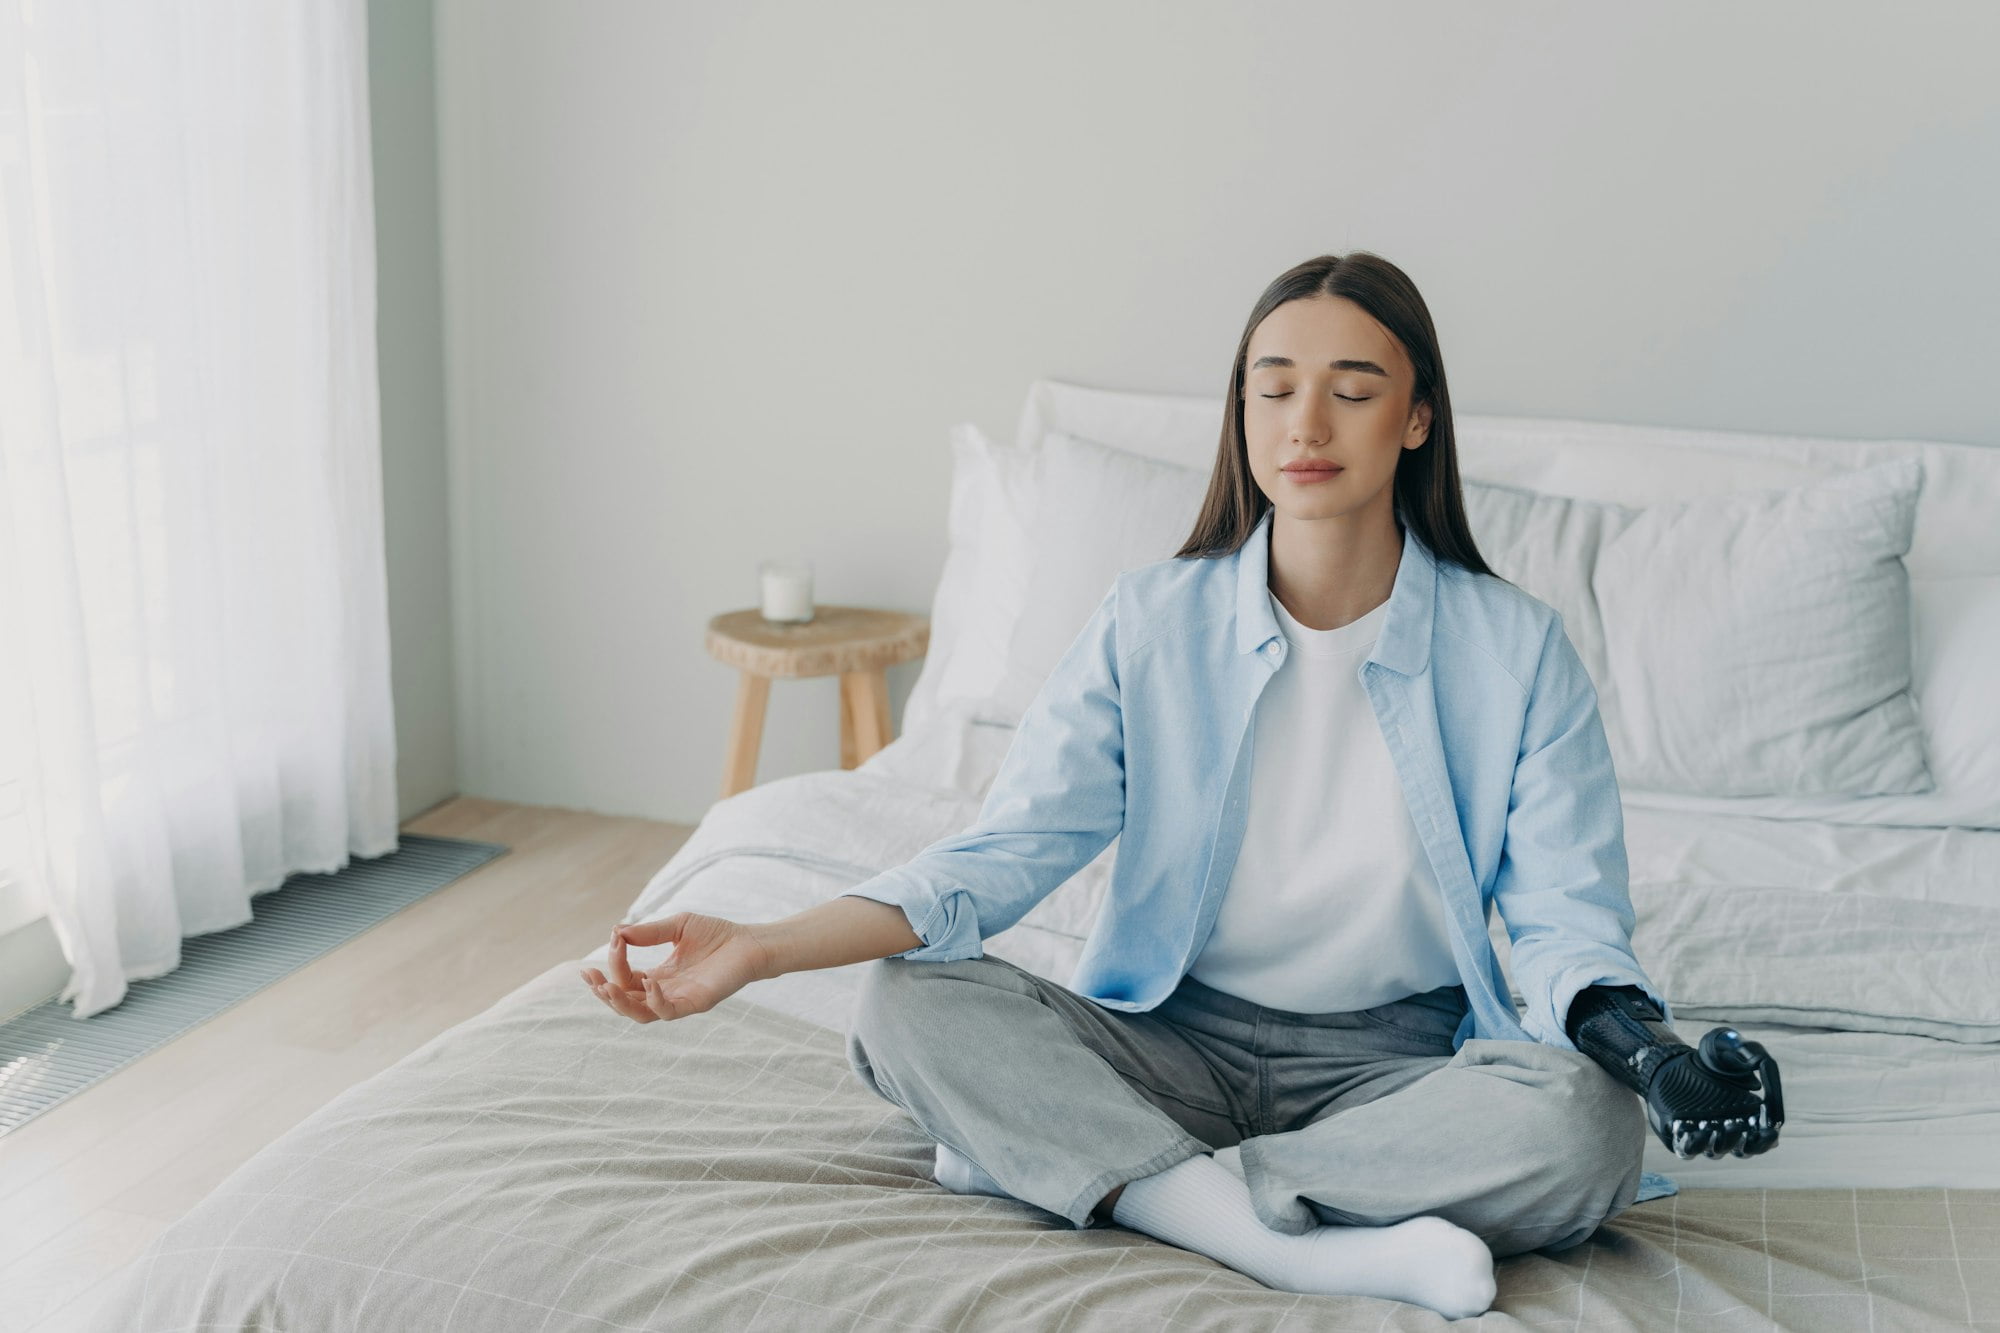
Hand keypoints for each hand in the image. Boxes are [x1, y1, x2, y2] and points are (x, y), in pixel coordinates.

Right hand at [579, 912, 772, 1023]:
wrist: (750, 942)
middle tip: (589, 976)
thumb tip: (616, 931)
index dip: (615, 962)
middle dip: (604, 991)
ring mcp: (679, 1000)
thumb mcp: (677, 926)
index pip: (625, 978)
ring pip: (639, 1014)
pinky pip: (667, 1011)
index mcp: (658, 977)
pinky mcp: (695, 1004)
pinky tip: (649, 982)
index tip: (614, 939)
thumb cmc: (717, 934)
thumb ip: (648, 932)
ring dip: (619, 1003)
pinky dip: (653, 1000)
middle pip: (625, 1002)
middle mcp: (665, 993)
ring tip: (605, 987)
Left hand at [1644, 1042, 1782, 1158]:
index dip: (1767, 1140)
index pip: (1763, 1142)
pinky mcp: (1679, 1133)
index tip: (1768, 1128)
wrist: (1678, 1057)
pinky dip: (1688, 1145)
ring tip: (1710, 1125)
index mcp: (1749, 1118)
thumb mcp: (1742, 1050)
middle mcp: (1727, 1131)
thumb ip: (1761, 1063)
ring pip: (1714, 1152)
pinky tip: (1686, 1127)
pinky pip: (1685, 1150)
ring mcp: (1704, 1135)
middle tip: (1734, 1122)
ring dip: (1715, 1143)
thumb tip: (1765, 1089)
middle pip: (1740, 1150)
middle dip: (1738, 1139)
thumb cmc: (1717, 1055)